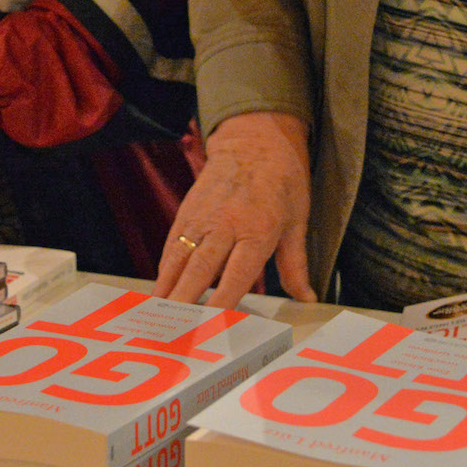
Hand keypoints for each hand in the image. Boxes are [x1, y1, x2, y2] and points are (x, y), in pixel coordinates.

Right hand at [153, 112, 315, 308]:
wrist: (255, 140)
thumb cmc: (282, 182)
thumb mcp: (298, 221)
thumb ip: (296, 264)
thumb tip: (306, 298)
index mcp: (258, 229)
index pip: (237, 272)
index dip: (223, 299)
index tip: (210, 322)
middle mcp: (227, 223)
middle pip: (202, 266)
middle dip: (187, 298)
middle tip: (174, 326)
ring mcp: (204, 215)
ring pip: (181, 255)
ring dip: (169, 285)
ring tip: (159, 312)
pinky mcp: (188, 209)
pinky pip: (174, 242)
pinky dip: (165, 266)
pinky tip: (161, 286)